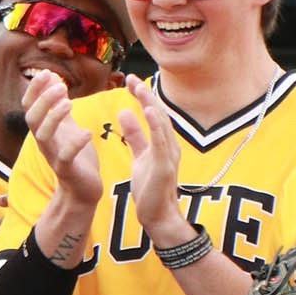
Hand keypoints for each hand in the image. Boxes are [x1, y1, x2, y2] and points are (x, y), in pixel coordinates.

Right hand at [23, 71, 99, 206]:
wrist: (82, 190)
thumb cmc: (75, 156)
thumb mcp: (67, 126)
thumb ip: (59, 105)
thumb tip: (52, 79)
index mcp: (43, 130)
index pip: (29, 106)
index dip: (35, 90)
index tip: (47, 73)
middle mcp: (44, 143)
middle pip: (32, 119)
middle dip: (43, 100)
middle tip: (61, 86)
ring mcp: (53, 157)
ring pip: (43, 136)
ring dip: (53, 117)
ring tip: (69, 103)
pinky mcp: (67, 171)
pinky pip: (65, 157)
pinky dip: (74, 143)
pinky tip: (86, 132)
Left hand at [115, 75, 189, 245]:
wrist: (158, 216)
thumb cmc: (150, 188)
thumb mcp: (140, 156)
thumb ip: (135, 135)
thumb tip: (126, 112)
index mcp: (163, 143)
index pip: (153, 113)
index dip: (143, 96)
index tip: (129, 80)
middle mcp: (169, 146)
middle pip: (159, 114)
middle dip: (146, 95)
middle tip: (131, 78)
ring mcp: (169, 156)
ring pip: (161, 124)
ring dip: (151, 105)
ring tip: (139, 88)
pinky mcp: (164, 167)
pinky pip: (161, 142)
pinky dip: (156, 125)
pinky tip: (150, 111)